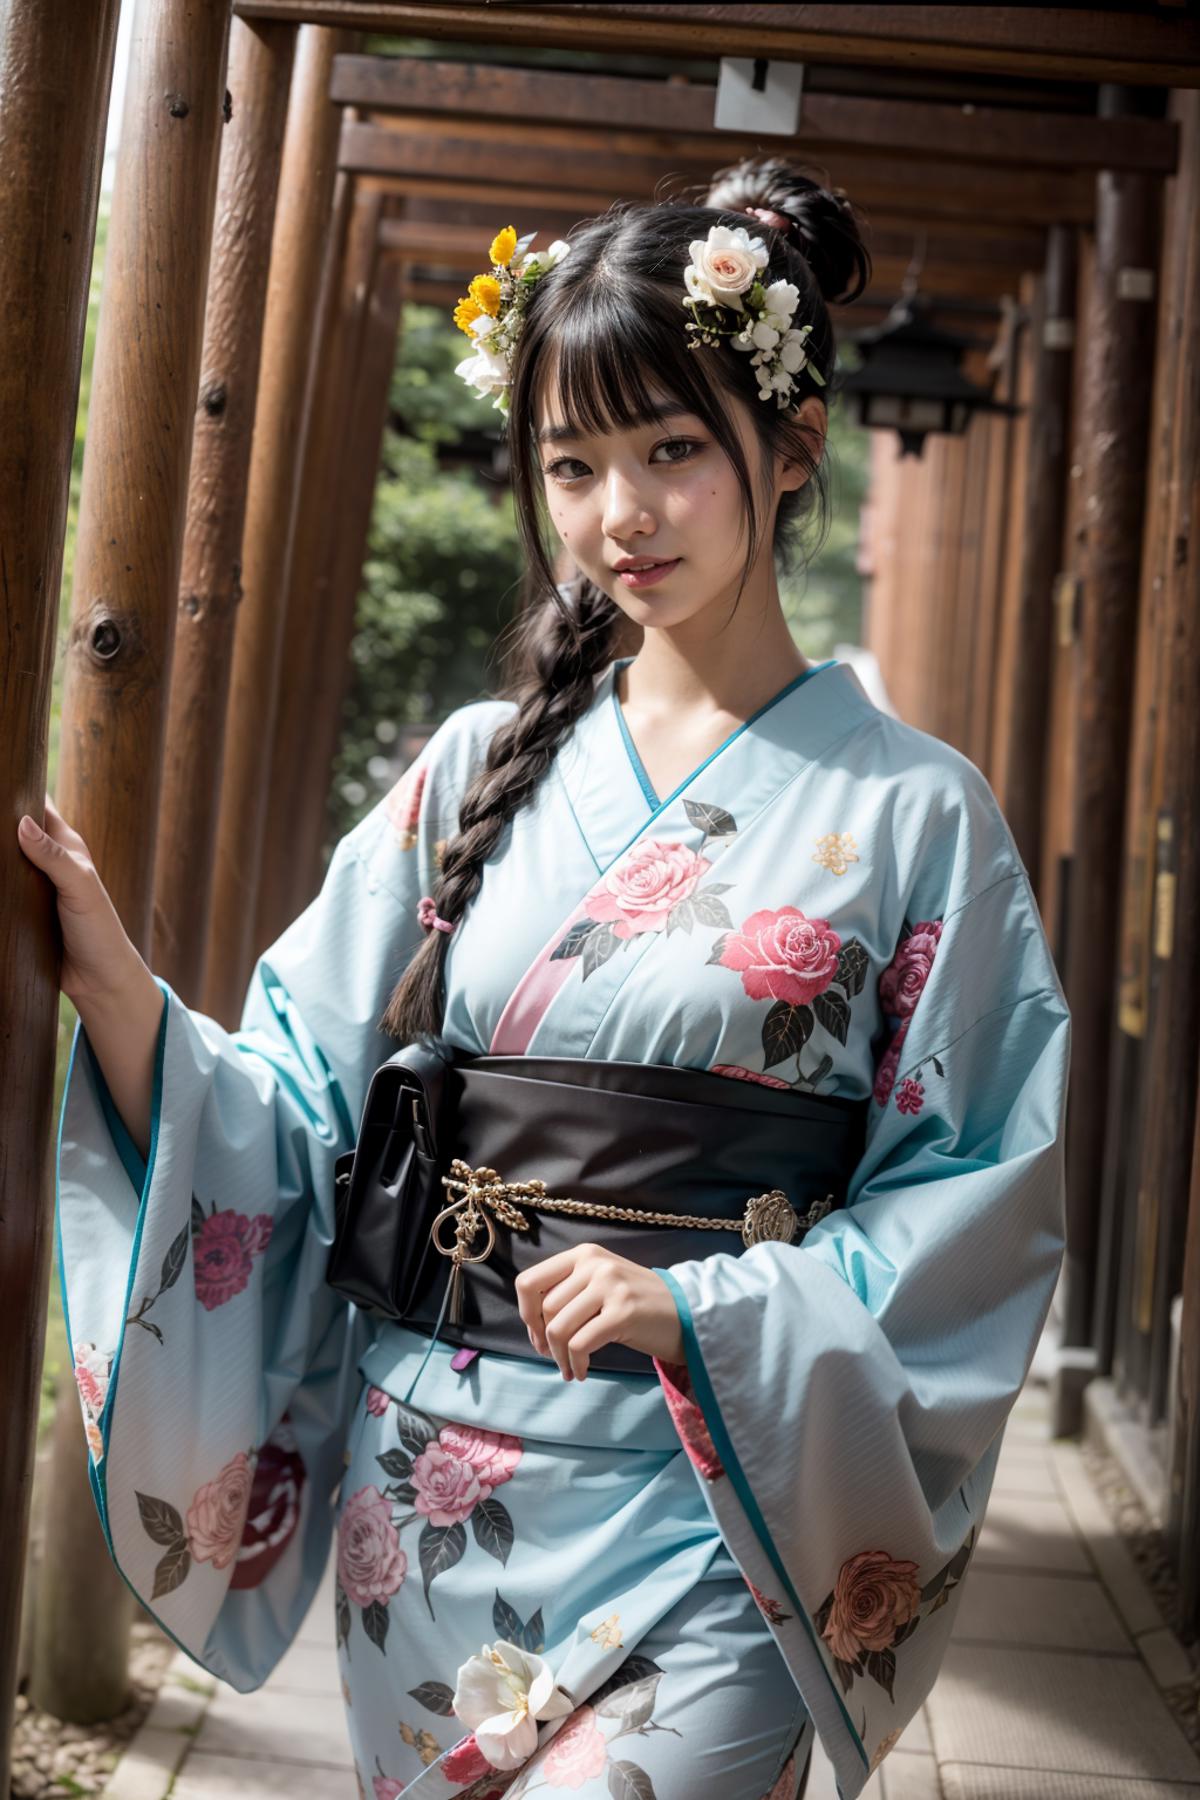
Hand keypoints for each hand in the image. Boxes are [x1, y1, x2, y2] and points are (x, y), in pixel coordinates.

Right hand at [16, 794, 146, 1006]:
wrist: (98, 980)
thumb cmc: (99, 929)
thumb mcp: (81, 888)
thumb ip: (54, 857)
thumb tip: (20, 823)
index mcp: (65, 847)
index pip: (37, 807)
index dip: (16, 791)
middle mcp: (45, 862)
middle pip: (10, 833)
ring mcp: (29, 887)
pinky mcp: (17, 912)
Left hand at [514, 1243, 684, 1380]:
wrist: (687, 1312)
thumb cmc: (638, 1304)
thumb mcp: (601, 1283)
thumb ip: (569, 1290)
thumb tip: (531, 1322)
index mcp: (584, 1254)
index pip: (529, 1281)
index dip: (526, 1313)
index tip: (538, 1334)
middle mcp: (594, 1264)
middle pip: (544, 1310)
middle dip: (544, 1341)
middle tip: (556, 1357)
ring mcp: (610, 1286)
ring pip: (559, 1328)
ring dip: (559, 1357)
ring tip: (570, 1368)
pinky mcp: (623, 1312)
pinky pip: (580, 1344)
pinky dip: (576, 1364)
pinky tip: (582, 1371)